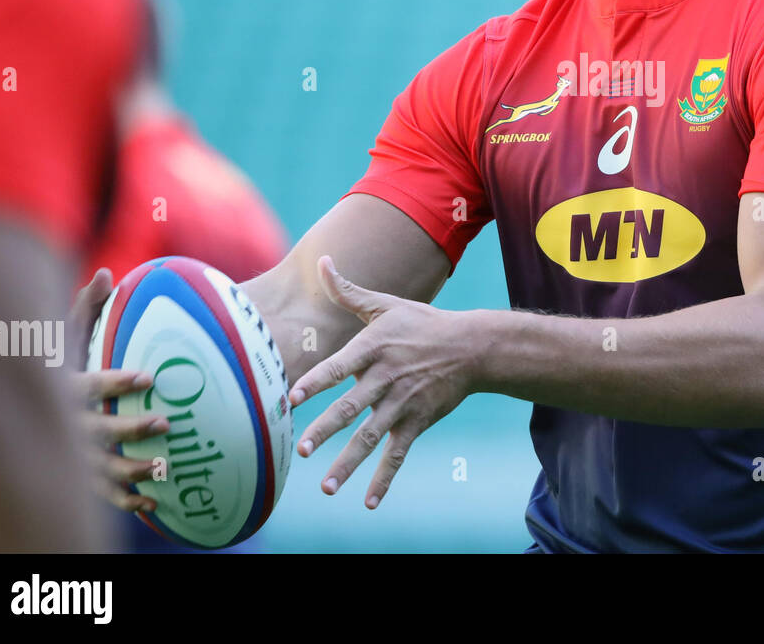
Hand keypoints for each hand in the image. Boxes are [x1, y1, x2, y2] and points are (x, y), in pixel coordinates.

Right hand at [70, 267, 169, 513]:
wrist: (29, 411)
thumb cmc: (57, 366)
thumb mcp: (64, 338)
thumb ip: (85, 309)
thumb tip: (106, 273)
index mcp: (65, 389)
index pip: (89, 385)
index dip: (116, 381)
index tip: (148, 376)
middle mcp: (66, 424)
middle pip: (97, 430)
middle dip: (130, 428)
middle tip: (167, 420)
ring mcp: (71, 454)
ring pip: (101, 468)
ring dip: (132, 469)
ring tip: (164, 466)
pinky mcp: (80, 476)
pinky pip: (102, 494)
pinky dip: (126, 500)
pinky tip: (153, 502)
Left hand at [288, 255, 477, 508]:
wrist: (471, 348)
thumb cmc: (421, 323)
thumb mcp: (386, 305)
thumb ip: (348, 291)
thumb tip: (323, 261)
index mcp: (375, 348)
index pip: (340, 367)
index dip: (316, 382)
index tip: (292, 399)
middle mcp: (387, 378)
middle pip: (352, 407)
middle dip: (327, 429)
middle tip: (303, 448)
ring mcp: (403, 403)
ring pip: (372, 437)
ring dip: (349, 462)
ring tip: (326, 486)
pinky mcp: (417, 422)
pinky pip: (397, 454)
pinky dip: (384, 479)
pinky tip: (368, 502)